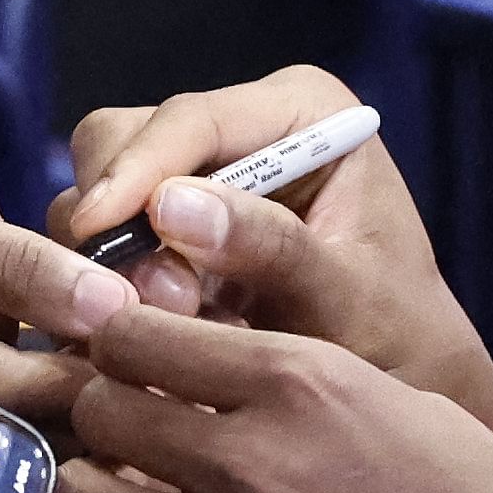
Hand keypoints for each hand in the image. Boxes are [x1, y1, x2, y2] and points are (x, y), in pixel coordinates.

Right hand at [0, 138, 134, 428]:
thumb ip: (10, 264)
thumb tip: (113, 304)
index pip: (68, 399)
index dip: (125, 352)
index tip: (149, 284)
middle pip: (50, 401)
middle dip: (83, 325)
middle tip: (96, 247)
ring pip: (14, 369)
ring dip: (31, 293)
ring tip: (1, 203)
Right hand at [50, 67, 492, 443]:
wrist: (398, 381)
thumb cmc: (394, 335)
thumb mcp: (347, 297)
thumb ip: (272, 249)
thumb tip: (169, 207)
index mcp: (302, 110)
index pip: (191, 118)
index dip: (133, 170)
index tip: (93, 230)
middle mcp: (239, 127)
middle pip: (122, 140)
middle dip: (119, 220)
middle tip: (151, 304)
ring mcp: (194, 174)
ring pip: (99, 191)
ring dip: (111, 260)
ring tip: (170, 324)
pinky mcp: (162, 226)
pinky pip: (103, 240)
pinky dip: (109, 282)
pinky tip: (147, 332)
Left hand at [57, 297, 492, 492]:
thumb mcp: (417, 413)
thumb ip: (314, 391)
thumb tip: (234, 381)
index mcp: (306, 380)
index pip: (140, 332)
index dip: (124, 345)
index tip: (131, 362)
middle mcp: (251, 457)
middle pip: (98, 406)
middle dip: (103, 413)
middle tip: (124, 437)